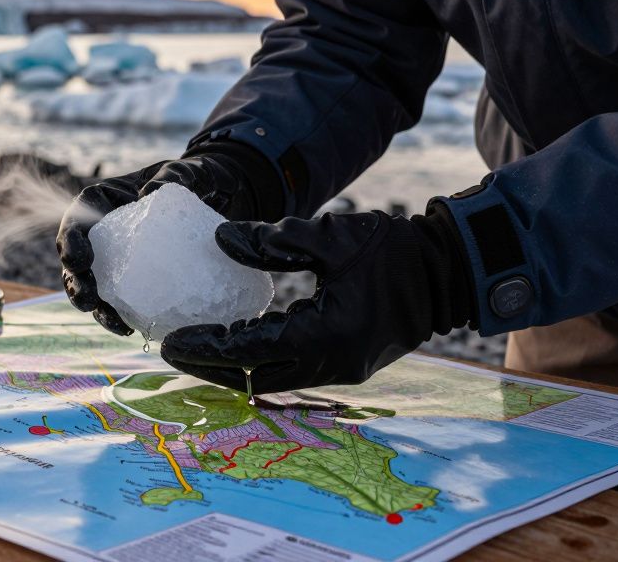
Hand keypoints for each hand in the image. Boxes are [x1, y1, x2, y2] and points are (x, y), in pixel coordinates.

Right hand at [57, 145, 274, 335]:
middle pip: (77, 258)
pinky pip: (122, 298)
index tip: (79, 257)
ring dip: (95, 306)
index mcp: (107, 200)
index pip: (77, 218)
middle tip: (87, 300)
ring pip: (95, 284)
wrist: (221, 194)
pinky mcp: (139, 277)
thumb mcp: (185, 171)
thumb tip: (150, 193)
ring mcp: (121, 256)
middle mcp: (107, 230)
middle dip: (75, 282)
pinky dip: (121, 314)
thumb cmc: (197, 176)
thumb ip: (169, 177)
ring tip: (110, 322)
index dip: (70, 239)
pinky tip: (132, 329)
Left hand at [160, 204, 472, 390]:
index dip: (206, 348)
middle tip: (174, 348)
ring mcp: (341, 370)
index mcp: (324, 334)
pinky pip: (292, 372)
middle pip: (253, 377)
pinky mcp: (347, 366)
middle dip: (211, 367)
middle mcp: (330, 363)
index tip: (171, 341)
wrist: (447, 272)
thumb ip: (274, 240)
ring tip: (198, 348)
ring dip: (235, 368)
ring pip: (272, 380)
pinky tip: (238, 345)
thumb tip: (221, 239)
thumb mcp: (330, 236)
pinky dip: (261, 362)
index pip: (248, 349)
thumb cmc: (391, 249)